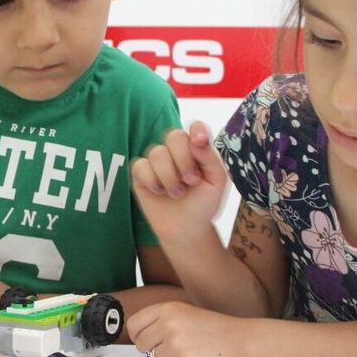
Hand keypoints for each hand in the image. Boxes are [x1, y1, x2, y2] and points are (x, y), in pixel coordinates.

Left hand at [128, 301, 244, 356]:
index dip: (138, 336)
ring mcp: (176, 346)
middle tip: (171, 349)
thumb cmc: (214, 329)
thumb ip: (160, 320)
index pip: (134, 325)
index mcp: (168, 309)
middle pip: (141, 346)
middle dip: (152, 351)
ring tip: (186, 354)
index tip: (146, 340)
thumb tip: (137, 336)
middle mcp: (169, 326)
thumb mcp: (184, 312)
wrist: (241, 341)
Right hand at [130, 121, 227, 241]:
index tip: (199, 142)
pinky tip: (160, 192)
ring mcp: (156, 161)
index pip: (195, 127)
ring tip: (177, 193)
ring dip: (169, 176)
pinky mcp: (140, 173)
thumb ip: (209, 157)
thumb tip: (196, 139)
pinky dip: (151, 180)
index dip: (196, 130)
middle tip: (191, 181)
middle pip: (174, 136)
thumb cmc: (204, 203)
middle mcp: (175, 150)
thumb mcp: (216, 181)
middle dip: (183, 160)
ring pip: (157, 152)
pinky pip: (140, 165)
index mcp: (196, 149)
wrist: (187, 228)